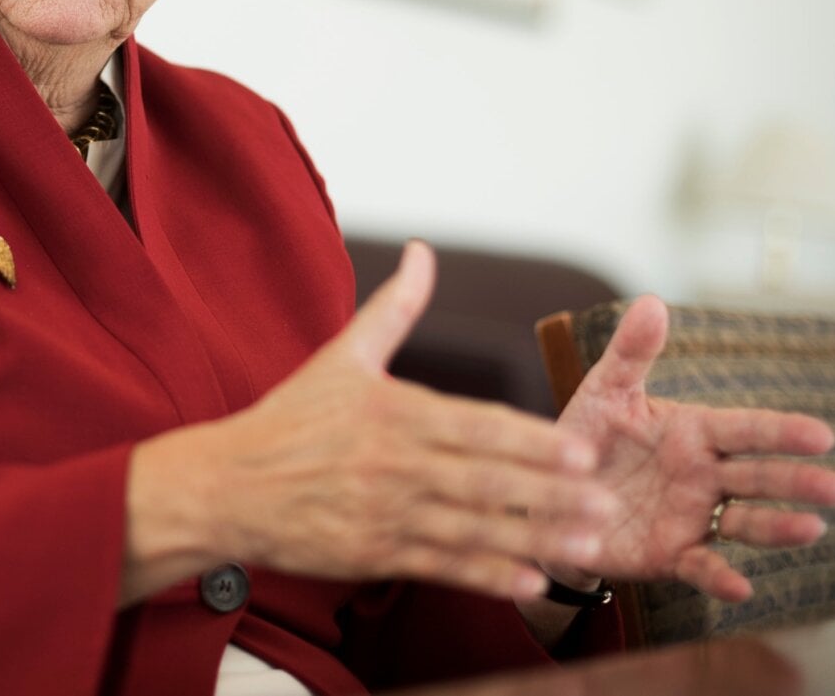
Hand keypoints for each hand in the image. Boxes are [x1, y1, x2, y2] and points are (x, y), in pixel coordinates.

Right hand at [123, 242, 617, 605]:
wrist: (227, 483)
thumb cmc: (288, 419)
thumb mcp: (341, 356)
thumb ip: (394, 308)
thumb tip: (423, 251)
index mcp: (394, 411)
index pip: (477, 426)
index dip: (533, 442)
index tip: (583, 452)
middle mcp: (394, 463)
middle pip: (486, 481)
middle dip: (552, 496)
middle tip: (608, 506)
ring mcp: (385, 512)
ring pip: (472, 527)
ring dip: (533, 540)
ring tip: (587, 550)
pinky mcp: (373, 552)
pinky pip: (441, 565)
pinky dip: (485, 575)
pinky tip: (528, 582)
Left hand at [547, 295, 834, 602]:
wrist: (551, 495)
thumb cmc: (586, 438)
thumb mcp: (604, 392)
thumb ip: (631, 353)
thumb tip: (652, 301)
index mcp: (693, 433)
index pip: (746, 430)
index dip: (782, 432)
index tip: (823, 435)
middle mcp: (704, 476)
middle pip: (758, 477)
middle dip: (796, 482)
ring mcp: (693, 517)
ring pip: (745, 523)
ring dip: (778, 527)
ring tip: (812, 529)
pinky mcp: (670, 555)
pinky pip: (701, 567)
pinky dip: (721, 579)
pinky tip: (741, 588)